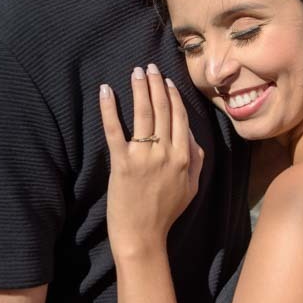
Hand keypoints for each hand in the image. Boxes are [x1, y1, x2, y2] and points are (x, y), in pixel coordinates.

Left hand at [100, 64, 203, 254]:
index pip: (180, 117)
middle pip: (162, 110)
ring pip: (143, 114)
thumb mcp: (192, 187)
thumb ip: (196, 159)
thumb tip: (191, 135)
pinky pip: (114, 130)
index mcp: (184, 156)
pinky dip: (109, 109)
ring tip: (137, 72)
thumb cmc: (167, 212)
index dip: (173, 96)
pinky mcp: (121, 163)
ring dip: (140, 89)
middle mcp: (166, 152)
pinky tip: (106, 91)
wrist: (143, 235)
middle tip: (150, 67)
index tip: (166, 81)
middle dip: (156, 85)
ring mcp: (143, 156)